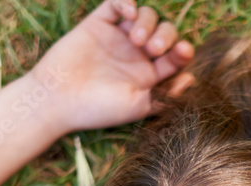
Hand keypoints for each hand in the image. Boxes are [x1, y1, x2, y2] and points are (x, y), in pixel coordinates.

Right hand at [29, 0, 192, 134]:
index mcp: (152, 76)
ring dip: (149, 23)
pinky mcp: (99, 24)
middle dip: (166, 36)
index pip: (176, 57)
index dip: (183, 51)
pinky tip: (129, 13)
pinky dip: (126, 2)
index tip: (182, 51)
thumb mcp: (139, 107)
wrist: (58, 100)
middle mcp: (138, 55)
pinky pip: (117, 4)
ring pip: (146, 16)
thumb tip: (192, 80)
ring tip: (137, 40)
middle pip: (166, 33)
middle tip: (153, 49)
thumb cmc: (99, 109)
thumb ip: (166, 95)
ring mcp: (119, 38)